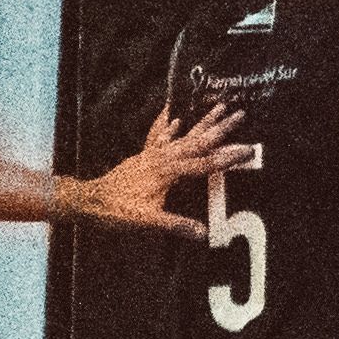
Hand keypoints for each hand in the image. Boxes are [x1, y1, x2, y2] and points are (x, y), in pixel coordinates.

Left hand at [83, 99, 245, 232]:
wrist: (89, 200)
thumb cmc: (117, 212)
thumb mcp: (147, 221)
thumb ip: (176, 225)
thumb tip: (205, 234)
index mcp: (168, 172)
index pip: (205, 164)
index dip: (228, 158)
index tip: (249, 149)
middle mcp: (163, 158)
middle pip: (198, 141)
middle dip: (221, 128)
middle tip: (240, 113)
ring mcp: (153, 155)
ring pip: (184, 135)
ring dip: (202, 121)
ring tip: (219, 105)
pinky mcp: (144, 156)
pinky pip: (161, 137)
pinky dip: (170, 126)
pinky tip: (177, 118)